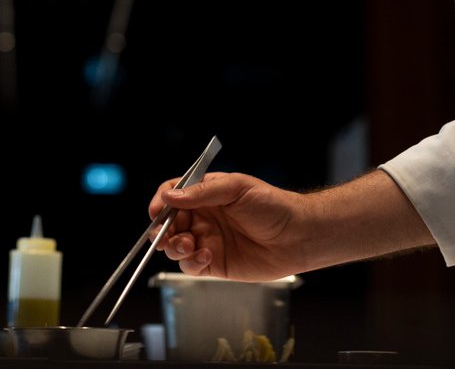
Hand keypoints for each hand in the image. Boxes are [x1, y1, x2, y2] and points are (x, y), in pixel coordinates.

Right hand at [148, 172, 303, 280]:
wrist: (297, 236)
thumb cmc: (272, 205)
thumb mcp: (236, 188)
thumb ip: (201, 193)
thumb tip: (169, 196)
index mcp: (205, 194)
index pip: (172, 194)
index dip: (161, 201)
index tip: (157, 210)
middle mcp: (202, 217)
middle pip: (167, 223)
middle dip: (162, 229)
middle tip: (166, 235)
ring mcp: (206, 240)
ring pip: (174, 246)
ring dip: (173, 246)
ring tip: (188, 245)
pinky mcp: (214, 264)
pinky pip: (190, 266)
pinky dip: (191, 262)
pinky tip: (206, 255)